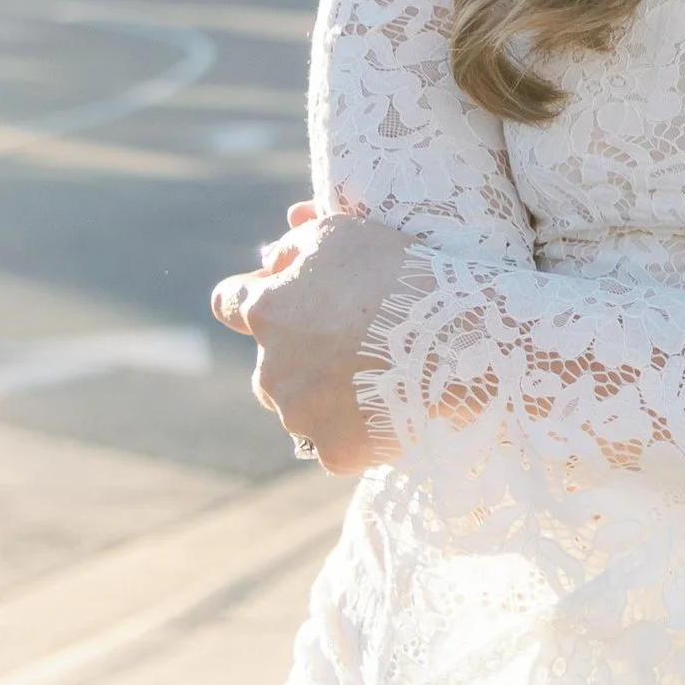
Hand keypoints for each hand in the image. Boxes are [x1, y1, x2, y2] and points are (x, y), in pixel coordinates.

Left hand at [210, 210, 420, 473]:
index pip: (228, 302)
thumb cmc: (400, 277)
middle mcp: (269, 369)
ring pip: (301, 407)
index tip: (288, 299)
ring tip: (380, 377)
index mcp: (266, 311)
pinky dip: (357, 431)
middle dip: (301, 354)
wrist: (457, 342)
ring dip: (327, 395)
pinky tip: (391, 410)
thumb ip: (295, 243)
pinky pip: (337, 443)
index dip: (256, 297)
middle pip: (271, 363)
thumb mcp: (342, 234)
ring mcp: (300, 416)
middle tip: (354, 341)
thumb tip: (270, 258)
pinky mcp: (334, 451)